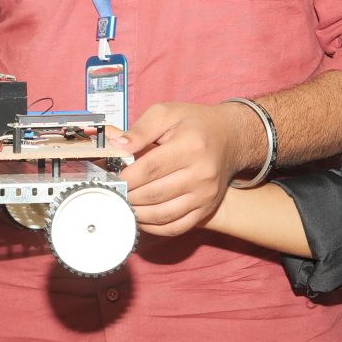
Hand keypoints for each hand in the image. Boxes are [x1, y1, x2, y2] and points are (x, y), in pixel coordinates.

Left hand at [119, 101, 263, 237]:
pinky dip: (154, 228)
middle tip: (113, 192)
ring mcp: (206, 195)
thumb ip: (140, 129)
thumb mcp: (167, 113)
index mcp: (191, 146)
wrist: (230, 137)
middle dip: (128, 196)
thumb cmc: (194, 123)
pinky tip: (141, 217)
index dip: (126, 177)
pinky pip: (176, 227)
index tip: (111, 178)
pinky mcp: (207, 209)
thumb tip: (116, 146)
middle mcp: (202, 174)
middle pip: (154, 194)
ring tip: (123, 204)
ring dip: (137, 213)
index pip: (150, 169)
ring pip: (163, 215)